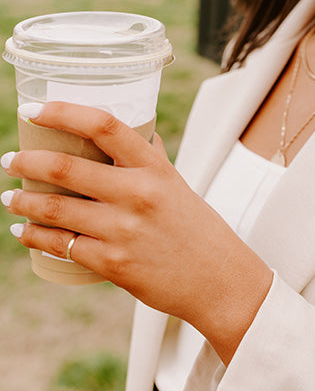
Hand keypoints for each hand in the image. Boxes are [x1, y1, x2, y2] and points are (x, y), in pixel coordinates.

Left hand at [1, 102, 272, 363]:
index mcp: (154, 167)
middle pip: (65, 167)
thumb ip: (148, 159)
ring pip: (54, 208)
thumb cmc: (196, 228)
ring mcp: (123, 230)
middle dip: (26, 161)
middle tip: (10, 159)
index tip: (34, 110)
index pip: (104, 125)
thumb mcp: (175, 184)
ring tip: (10, 196)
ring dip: (22, 200)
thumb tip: (122, 133)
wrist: (218, 280)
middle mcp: (137, 193)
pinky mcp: (112, 264)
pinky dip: (35, 236)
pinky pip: (60, 245)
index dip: (63, 112)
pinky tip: (24, 231)